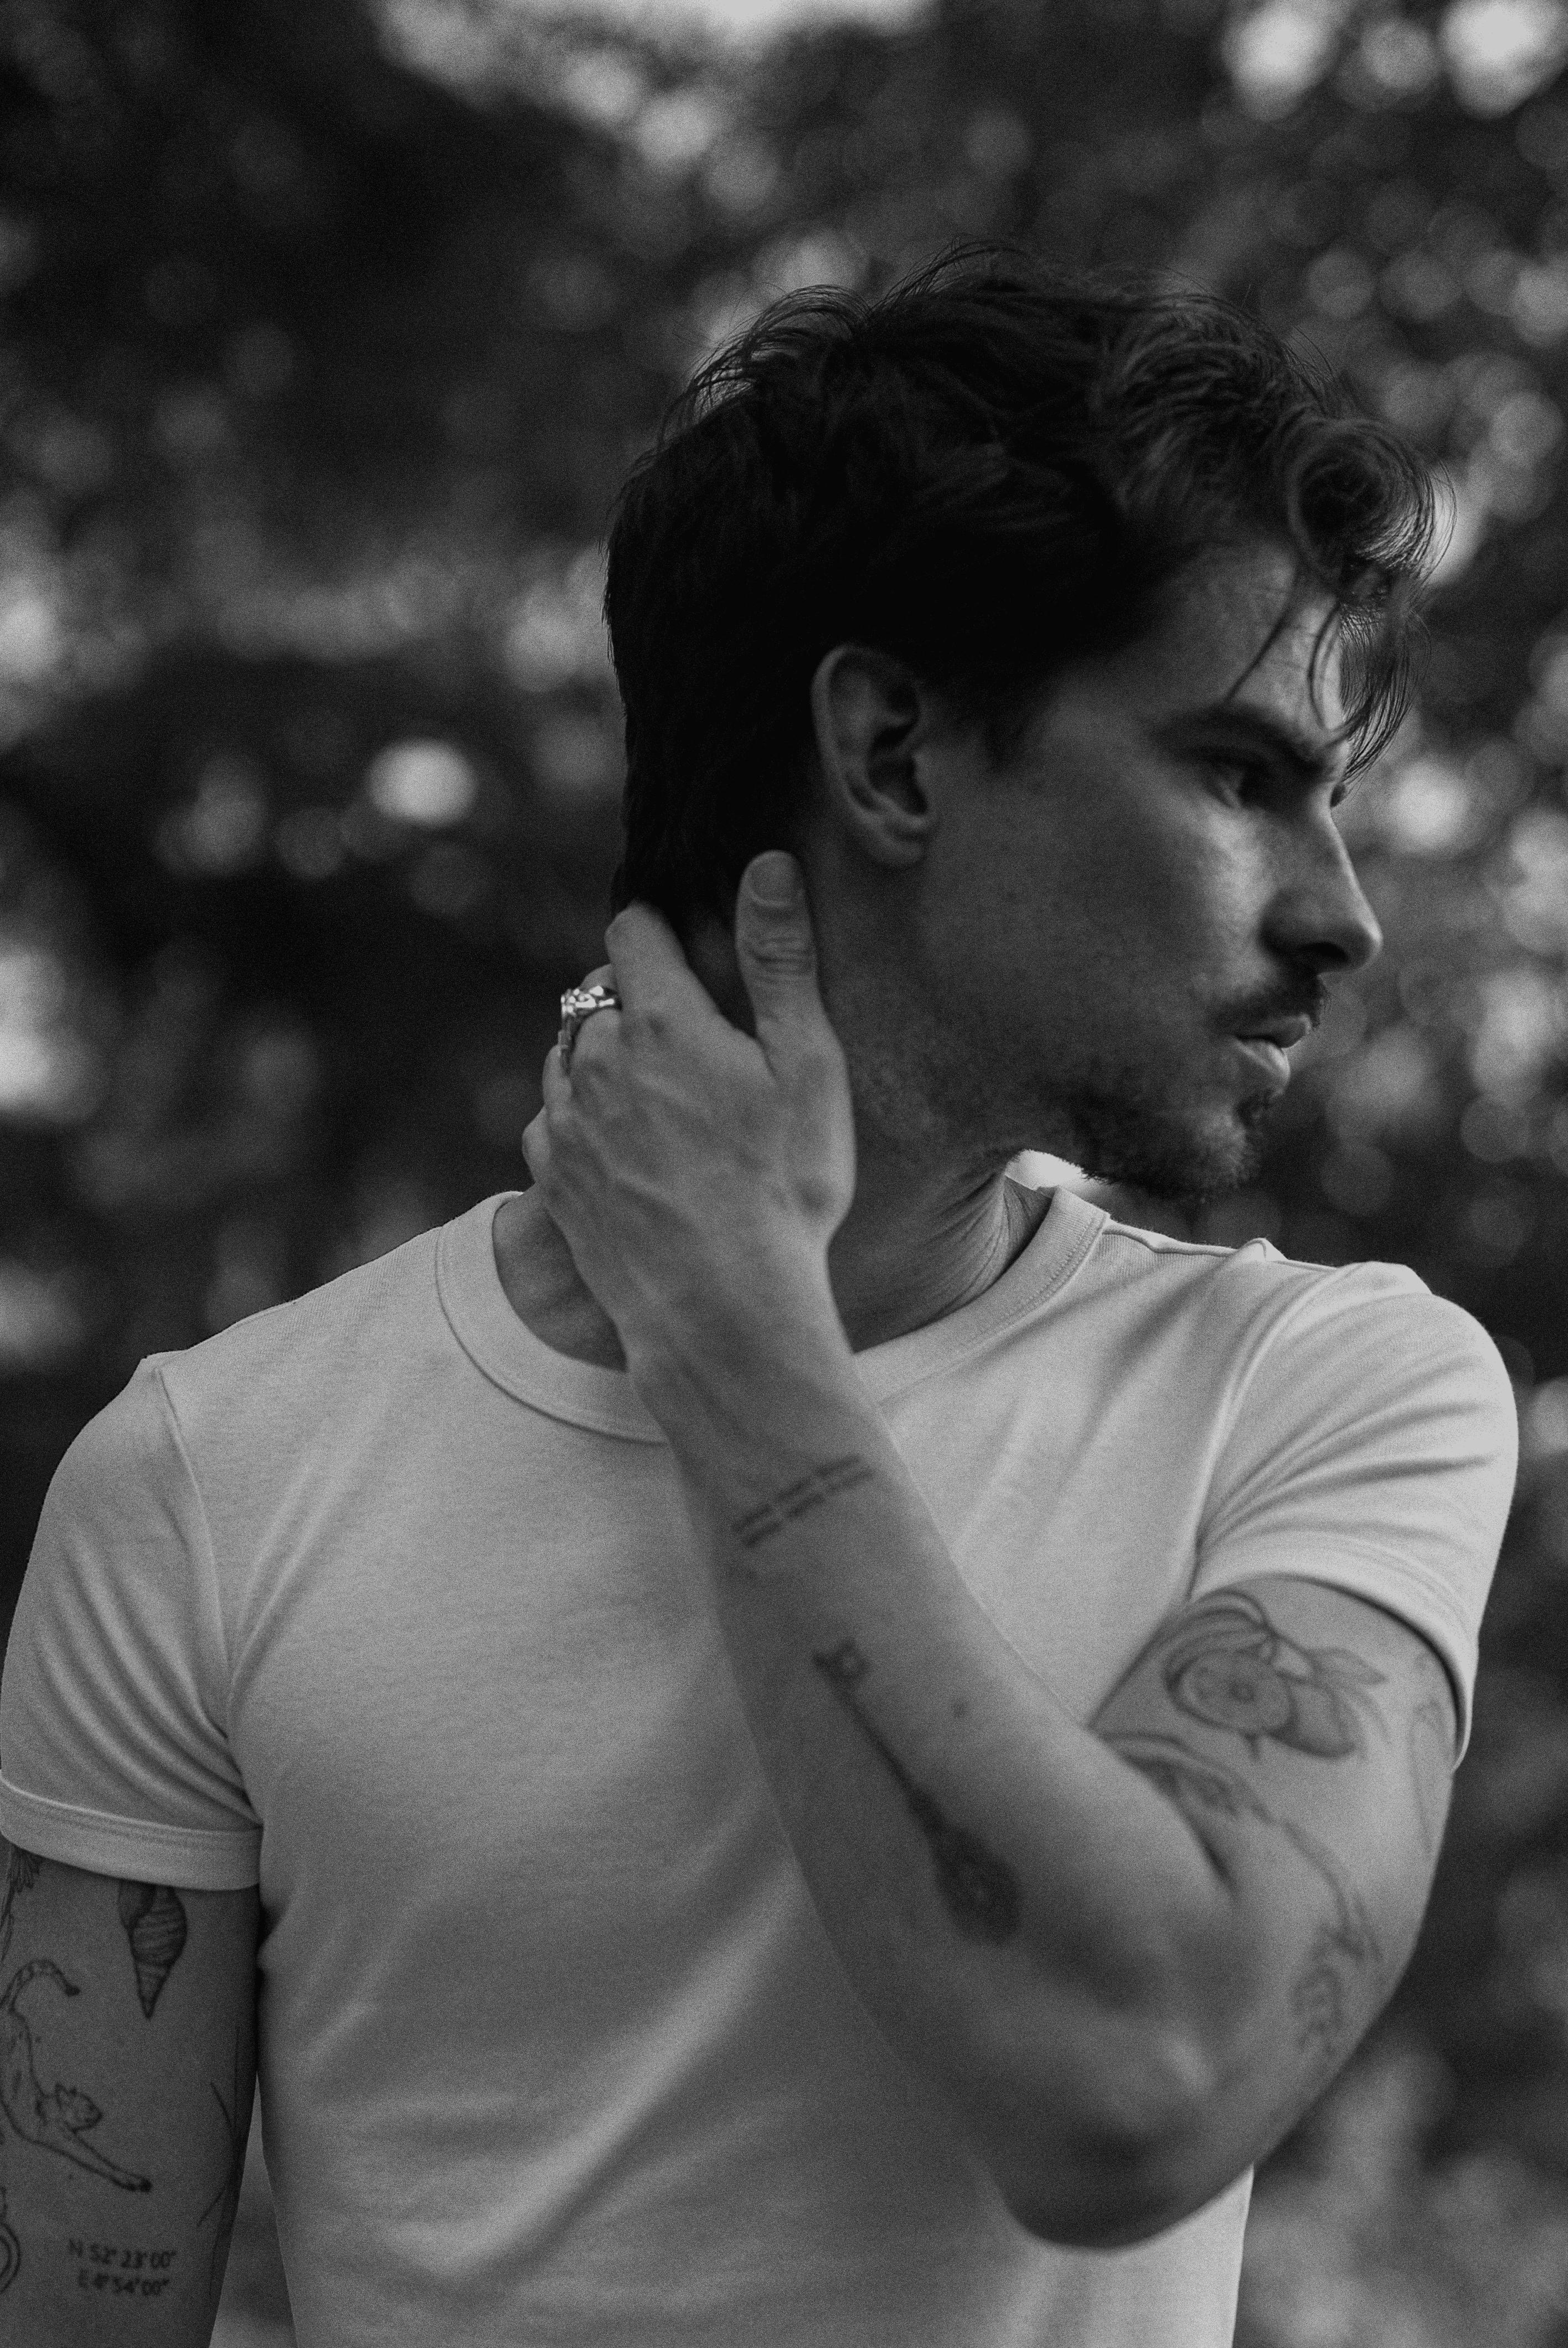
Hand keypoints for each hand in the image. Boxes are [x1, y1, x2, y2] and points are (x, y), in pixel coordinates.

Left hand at [522, 851, 855, 1381]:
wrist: (721, 1308)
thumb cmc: (783, 1188)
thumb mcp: (807, 1065)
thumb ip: (779, 960)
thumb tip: (767, 863)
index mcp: (658, 1019)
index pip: (632, 931)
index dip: (660, 929)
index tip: (689, 949)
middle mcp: (594, 1059)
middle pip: (600, 993)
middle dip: (638, 999)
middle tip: (694, 1040)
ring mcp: (564, 1121)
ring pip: (569, 1053)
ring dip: (602, 1057)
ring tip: (662, 1096)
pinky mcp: (550, 1179)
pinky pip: (551, 1119)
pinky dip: (580, 1118)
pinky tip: (627, 1149)